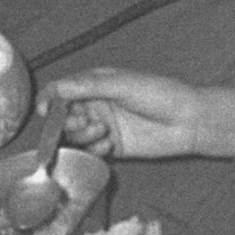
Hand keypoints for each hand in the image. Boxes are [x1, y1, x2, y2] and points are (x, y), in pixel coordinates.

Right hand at [43, 69, 234, 165]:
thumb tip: (57, 88)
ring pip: (75, 136)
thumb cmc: (160, 93)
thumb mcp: (123, 84)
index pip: (62, 90)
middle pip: (65, 115)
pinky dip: (94, 149)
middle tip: (80, 123)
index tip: (45, 111)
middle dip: (67, 121)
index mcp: (96, 83)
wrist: (189, 121)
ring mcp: (103, 126)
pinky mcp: (113, 147)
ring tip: (102, 132)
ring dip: (82, 136)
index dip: (49, 99)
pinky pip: (91, 151)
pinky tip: (109, 145)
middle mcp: (96, 104)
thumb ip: (89, 86)